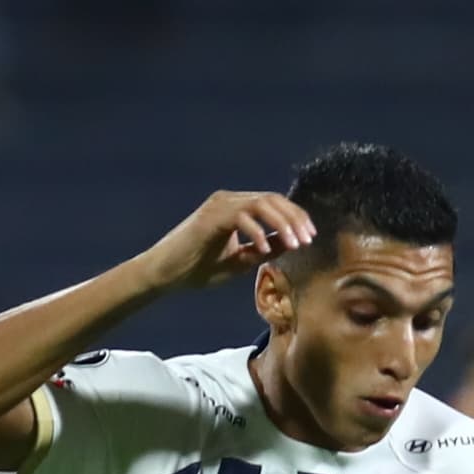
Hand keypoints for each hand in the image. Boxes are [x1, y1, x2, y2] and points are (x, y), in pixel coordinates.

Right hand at [143, 188, 314, 292]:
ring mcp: (218, 206)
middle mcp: (228, 200)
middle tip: (308, 240)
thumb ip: (265, 249)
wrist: (164, 274)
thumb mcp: (240, 261)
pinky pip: (241, 217)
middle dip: (295, 218)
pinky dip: (257, 231)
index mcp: (236, 207)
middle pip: (272, 199)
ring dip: (282, 223)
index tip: (310, 237)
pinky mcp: (209, 218)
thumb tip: (292, 242)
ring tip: (294, 243)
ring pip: (260, 203)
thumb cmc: (197, 268)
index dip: (296, 217)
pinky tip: (263, 249)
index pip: (274, 203)